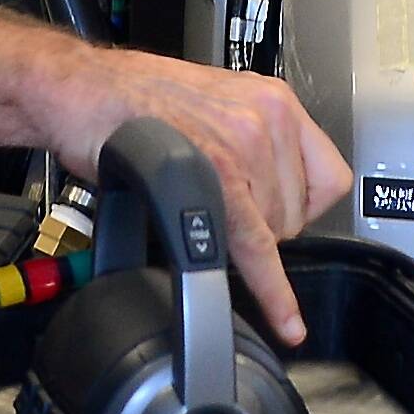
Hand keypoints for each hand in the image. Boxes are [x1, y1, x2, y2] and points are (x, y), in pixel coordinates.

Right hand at [48, 51, 350, 342]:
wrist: (84, 92)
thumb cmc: (134, 99)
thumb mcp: (215, 103)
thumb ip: (251, 139)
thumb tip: (266, 184)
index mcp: (273, 100)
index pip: (330, 176)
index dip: (305, 207)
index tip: (289, 221)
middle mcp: (268, 120)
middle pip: (300, 211)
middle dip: (264, 223)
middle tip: (216, 203)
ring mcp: (245, 149)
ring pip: (276, 233)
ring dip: (241, 238)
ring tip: (195, 204)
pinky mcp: (216, 183)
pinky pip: (256, 250)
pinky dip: (272, 293)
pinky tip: (285, 320)